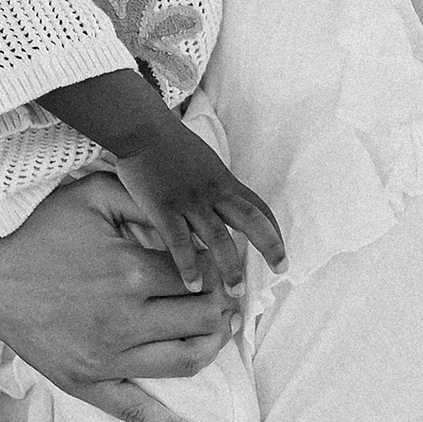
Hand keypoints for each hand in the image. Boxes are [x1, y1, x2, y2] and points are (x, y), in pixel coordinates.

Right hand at [0, 178, 242, 421]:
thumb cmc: (40, 229)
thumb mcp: (94, 194)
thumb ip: (147, 201)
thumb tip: (193, 221)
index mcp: (131, 272)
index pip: (203, 276)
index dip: (220, 269)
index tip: (223, 263)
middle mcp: (124, 320)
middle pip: (203, 318)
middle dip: (224, 304)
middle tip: (228, 294)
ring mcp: (106, 358)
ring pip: (187, 361)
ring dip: (215, 345)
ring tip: (220, 329)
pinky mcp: (87, 383)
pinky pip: (138, 413)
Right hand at [110, 117, 286, 294]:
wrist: (142, 128)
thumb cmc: (169, 145)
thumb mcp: (203, 164)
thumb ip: (214, 187)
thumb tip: (221, 210)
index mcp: (224, 181)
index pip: (258, 208)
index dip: (274, 230)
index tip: (280, 252)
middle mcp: (213, 192)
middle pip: (251, 220)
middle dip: (269, 245)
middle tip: (280, 270)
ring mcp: (190, 200)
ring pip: (219, 237)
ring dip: (230, 266)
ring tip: (235, 293)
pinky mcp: (164, 207)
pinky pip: (180, 241)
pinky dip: (189, 265)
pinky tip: (194, 285)